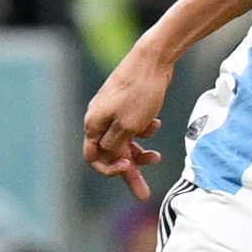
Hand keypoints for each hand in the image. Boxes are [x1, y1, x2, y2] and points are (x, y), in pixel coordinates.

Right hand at [83, 46, 174, 200]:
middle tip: (145, 192)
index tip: (128, 170)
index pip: (93, 158)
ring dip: (139, 151)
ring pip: (123, 141)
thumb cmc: (140, 92)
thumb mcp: (128, 127)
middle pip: (111, 153)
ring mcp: (113, 111)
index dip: (109, 170)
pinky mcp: (127, 104)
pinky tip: (155, 124)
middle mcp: (99, 119)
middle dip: (129, 170)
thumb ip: (115, 146)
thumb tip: (108, 157)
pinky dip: (143, 130)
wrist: (153, 59)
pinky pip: (132, 126)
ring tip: (157, 157)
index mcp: (94, 125)